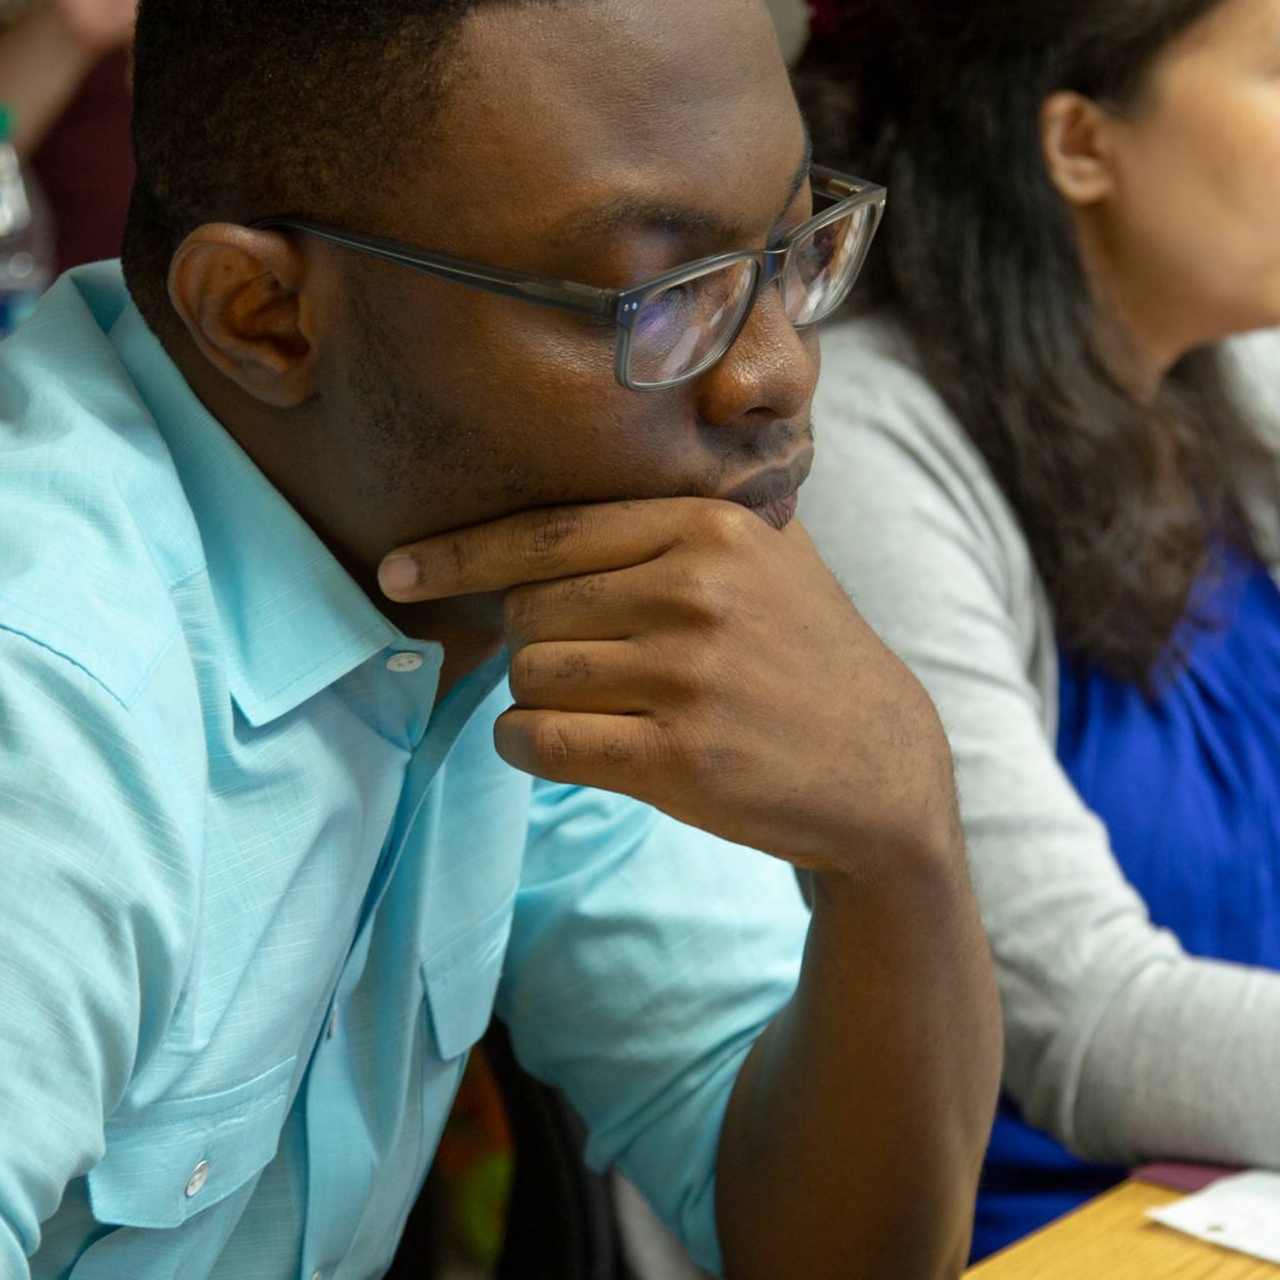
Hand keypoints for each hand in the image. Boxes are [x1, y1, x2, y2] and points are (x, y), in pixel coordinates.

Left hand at [379, 500, 960, 879]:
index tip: (399, 568)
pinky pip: (541, 741)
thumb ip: (673, 522)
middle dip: (531, 640)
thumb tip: (547, 512)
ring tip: (587, 709)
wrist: (881, 767)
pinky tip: (556, 747)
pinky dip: (527, 746)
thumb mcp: (766, 556)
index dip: (461, 553)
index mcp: (709, 527)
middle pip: (529, 608)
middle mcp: (696, 591)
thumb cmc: (804, 654)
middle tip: (579, 664)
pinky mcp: (678, 759)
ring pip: (530, 675)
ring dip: (533, 698)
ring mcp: (687, 677)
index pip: (549, 531)